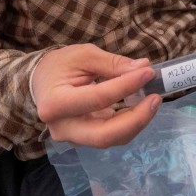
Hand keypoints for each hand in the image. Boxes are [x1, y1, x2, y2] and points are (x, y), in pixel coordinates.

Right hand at [31, 43, 160, 147]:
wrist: (40, 82)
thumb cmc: (59, 66)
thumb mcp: (84, 55)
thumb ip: (113, 64)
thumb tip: (143, 68)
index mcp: (56, 103)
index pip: (98, 98)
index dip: (126, 86)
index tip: (148, 72)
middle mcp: (62, 128)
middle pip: (104, 135)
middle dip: (136, 120)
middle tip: (155, 99)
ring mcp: (73, 138)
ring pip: (111, 139)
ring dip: (136, 121)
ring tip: (151, 99)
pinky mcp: (84, 139)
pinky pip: (111, 135)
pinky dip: (129, 122)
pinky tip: (140, 107)